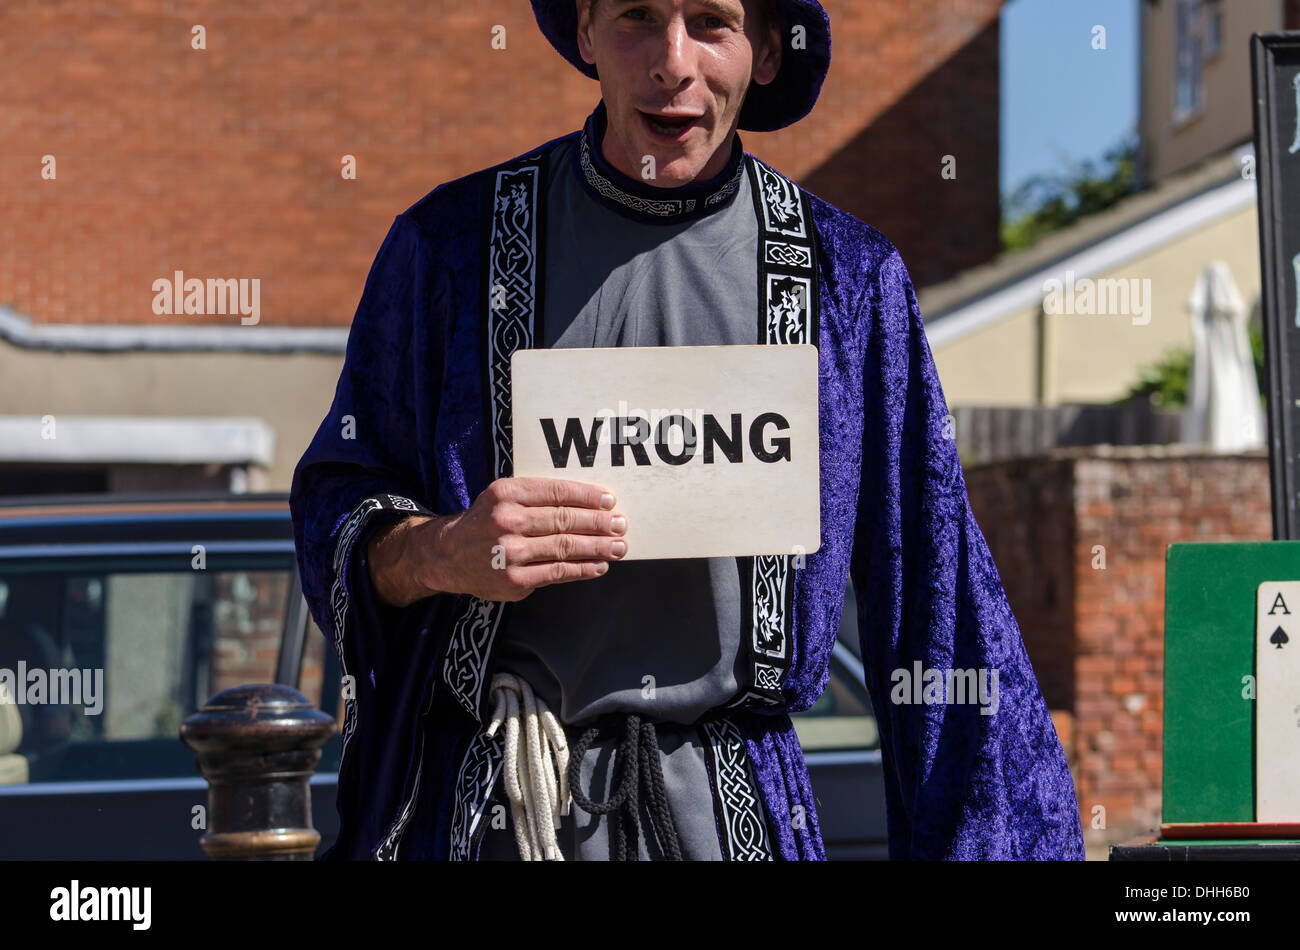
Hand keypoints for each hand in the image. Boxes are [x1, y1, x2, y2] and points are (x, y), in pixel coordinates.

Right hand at [367, 477, 628, 606]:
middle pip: (565, 520)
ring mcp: (510, 552)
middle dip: (598, 523)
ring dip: (597, 547)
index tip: (609, 500)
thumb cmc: (484, 522)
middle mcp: (507, 520)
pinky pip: (557, 572)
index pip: (556, 492)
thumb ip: (535, 496)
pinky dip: (582, 569)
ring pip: (565, 547)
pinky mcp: (515, 578)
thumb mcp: (500, 497)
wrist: (447, 556)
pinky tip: (599, 566)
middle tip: (621, 524)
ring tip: (618, 546)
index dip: (587, 496)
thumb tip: (587, 502)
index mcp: (506, 493)